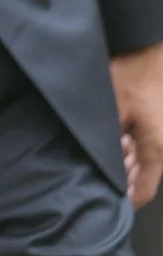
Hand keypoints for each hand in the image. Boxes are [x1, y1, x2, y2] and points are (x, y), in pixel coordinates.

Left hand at [111, 44, 162, 206]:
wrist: (147, 48)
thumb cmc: (131, 76)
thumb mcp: (111, 111)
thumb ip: (107, 142)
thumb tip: (97, 163)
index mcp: (157, 150)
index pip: (144, 191)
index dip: (127, 202)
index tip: (110, 207)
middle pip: (145, 176)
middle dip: (123, 179)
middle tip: (100, 178)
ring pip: (146, 160)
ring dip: (127, 163)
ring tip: (107, 156)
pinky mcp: (159, 122)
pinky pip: (147, 144)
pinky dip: (133, 148)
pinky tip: (118, 139)